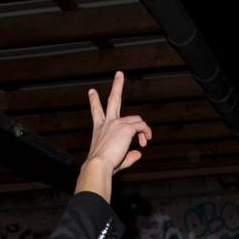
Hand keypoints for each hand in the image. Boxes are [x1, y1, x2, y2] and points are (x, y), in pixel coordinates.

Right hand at [72, 72, 151, 201]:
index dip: (94, 101)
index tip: (92, 91)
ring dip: (142, 129)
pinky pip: (142, 127)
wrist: (98, 165)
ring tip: (145, 139)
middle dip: (117, 84)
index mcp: (99, 129)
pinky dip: (146, 133)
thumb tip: (138, 153)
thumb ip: (128, 156)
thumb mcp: (115, 159)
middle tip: (119, 73)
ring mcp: (117, 123)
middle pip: (114, 99)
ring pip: (136, 119)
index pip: (96, 111)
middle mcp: (108, 122)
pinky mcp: (127, 128)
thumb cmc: (102, 165)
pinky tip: (145, 141)